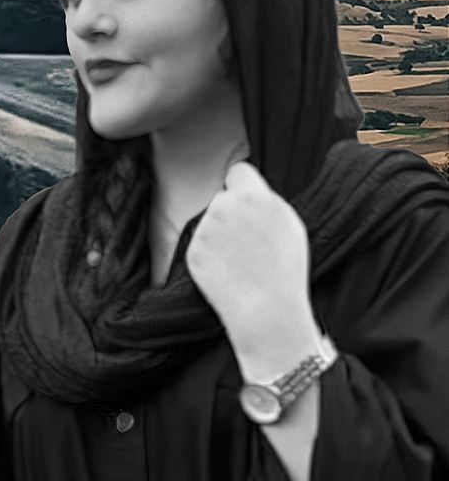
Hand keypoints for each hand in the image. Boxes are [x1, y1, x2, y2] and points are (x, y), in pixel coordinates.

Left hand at [187, 162, 312, 346]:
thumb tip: (248, 188)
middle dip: (230, 213)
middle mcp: (224, 207)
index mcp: (253, 196)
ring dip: (219, 234)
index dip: (242, 186)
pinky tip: (228, 271)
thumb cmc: (285, 269)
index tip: (245, 198)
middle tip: (248, 240)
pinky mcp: (192, 251)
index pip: (238, 171)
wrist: (267, 309)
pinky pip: (201, 245)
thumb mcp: (289, 224)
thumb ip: (266, 201)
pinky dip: (210, 255)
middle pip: (222, 198)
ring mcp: (205, 229)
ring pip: (209, 222)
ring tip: (241, 259)